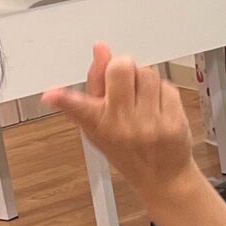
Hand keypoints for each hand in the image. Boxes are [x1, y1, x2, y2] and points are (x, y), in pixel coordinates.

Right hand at [42, 44, 199, 194]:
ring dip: (144, 80)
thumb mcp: (98, 123)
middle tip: (124, 83)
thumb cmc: (126, 149)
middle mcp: (124, 124)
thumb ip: (95, 84)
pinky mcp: (174, 120)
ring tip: (141, 98)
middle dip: (122, 68)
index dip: (62, 99)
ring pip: (147, 72)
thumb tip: (101, 49)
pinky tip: (157, 108)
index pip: (77, 107)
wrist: (163, 176)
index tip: (51, 96)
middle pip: (122, 67)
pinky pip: (167, 85)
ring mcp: (151, 123)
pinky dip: (162, 92)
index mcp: (99, 124)